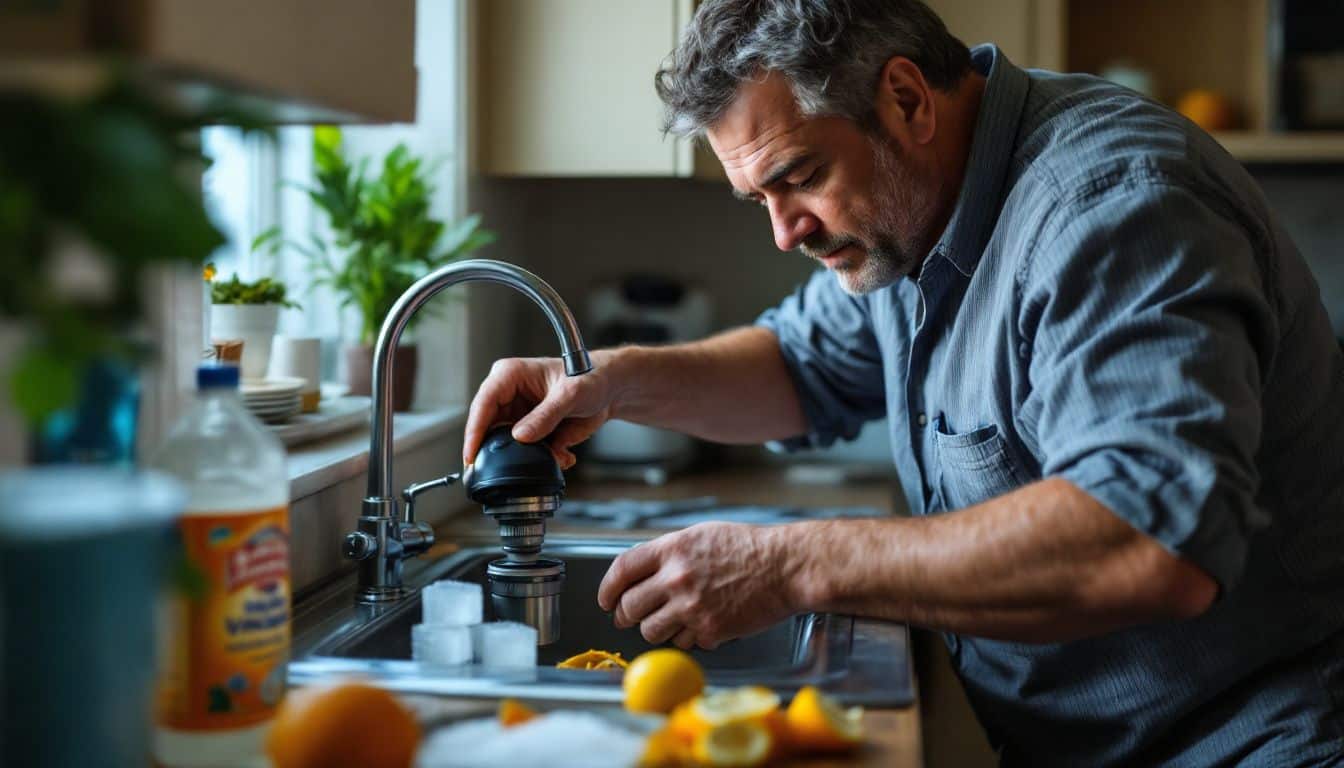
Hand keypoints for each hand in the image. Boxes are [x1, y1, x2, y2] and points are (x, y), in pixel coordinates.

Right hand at [463, 352, 619, 468]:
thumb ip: (546, 416)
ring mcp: (517, 415)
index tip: (471, 455)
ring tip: (555, 454)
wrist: (608, 389)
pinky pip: (525, 452)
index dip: (474, 431)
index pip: (483, 404)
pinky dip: (543, 460)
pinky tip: (562, 455)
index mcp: (509, 375)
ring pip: (506, 445)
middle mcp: (508, 395)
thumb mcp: (570, 394)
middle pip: (488, 429)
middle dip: (500, 452)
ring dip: (527, 458)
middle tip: (504, 471)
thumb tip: (521, 436)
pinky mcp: (529, 431)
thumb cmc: (589, 377)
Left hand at [596, 522, 800, 649]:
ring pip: (651, 631)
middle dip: (624, 615)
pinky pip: (684, 642)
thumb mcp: (703, 535)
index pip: (622, 570)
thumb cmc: (750, 548)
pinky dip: (688, 638)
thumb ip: (671, 553)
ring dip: (654, 630)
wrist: (786, 567)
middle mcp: (676, 578)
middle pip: (629, 606)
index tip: (606, 599)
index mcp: (672, 550)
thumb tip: (644, 573)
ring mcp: (692, 607)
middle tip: (628, 617)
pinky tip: (701, 625)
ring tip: (668, 623)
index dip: (607, 588)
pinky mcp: (709, 630)